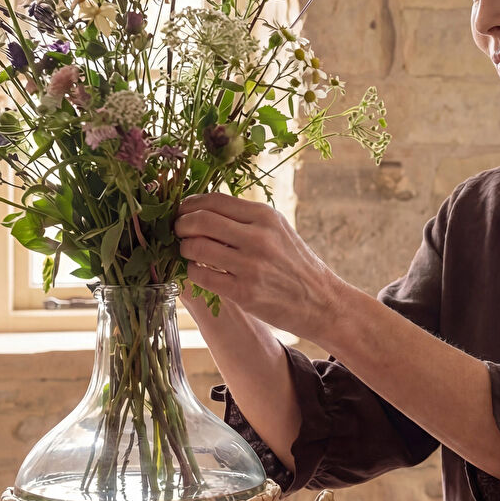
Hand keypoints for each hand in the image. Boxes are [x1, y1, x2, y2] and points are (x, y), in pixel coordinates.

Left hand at [174, 193, 344, 341]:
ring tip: (188, 252)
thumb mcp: (277, 229)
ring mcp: (251, 265)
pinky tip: (199, 271)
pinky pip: (201, 275)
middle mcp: (258, 237)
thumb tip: (203, 209)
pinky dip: (193, 271)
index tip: (182, 211)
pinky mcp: (244, 292)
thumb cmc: (294, 263)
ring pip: (196, 247)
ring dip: (184, 249)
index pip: (213, 200)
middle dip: (181, 225)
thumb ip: (245, 218)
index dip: (190, 204)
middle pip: (199, 220)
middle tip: (178, 231)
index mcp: (265, 216)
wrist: (321, 300)